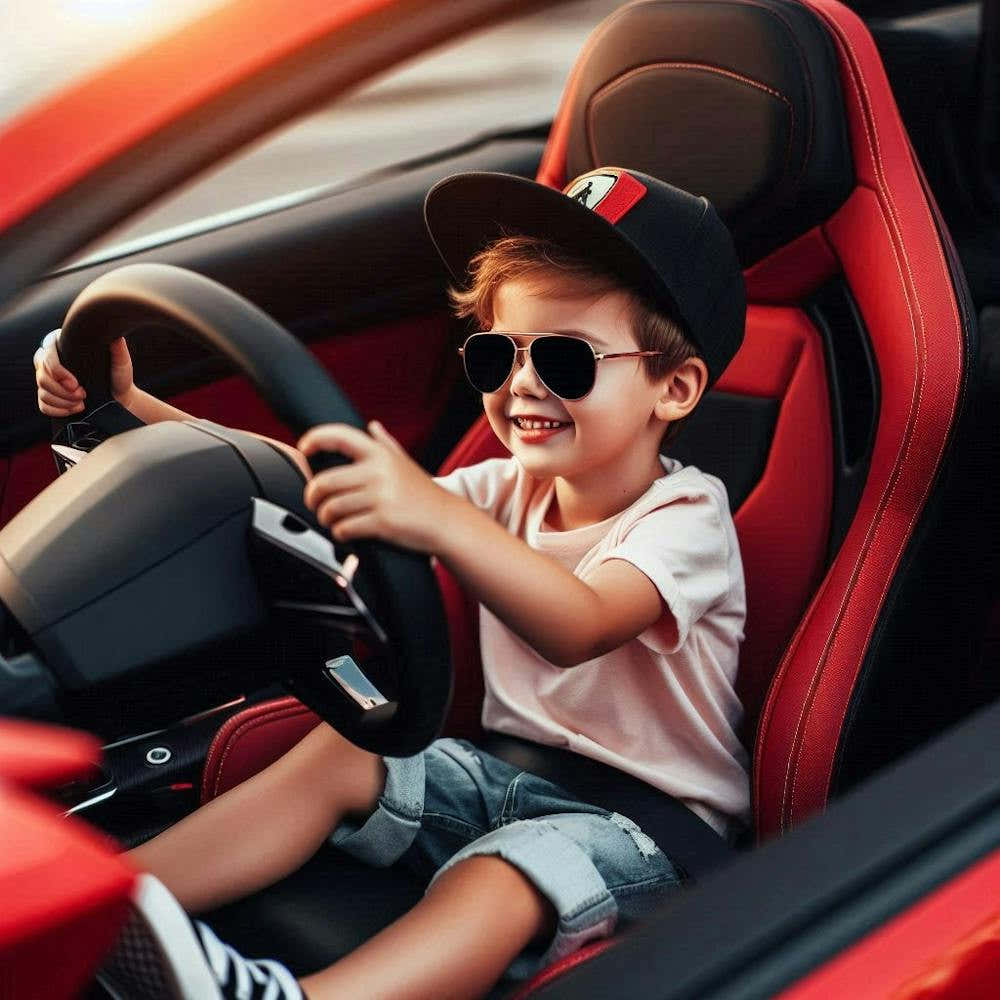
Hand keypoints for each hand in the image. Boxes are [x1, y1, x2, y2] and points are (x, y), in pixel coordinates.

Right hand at [33, 332, 133, 416]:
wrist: (121, 398)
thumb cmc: (120, 377)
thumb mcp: (121, 363)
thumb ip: (119, 350)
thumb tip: (116, 337)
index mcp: (64, 346)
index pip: (46, 355)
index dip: (57, 371)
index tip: (75, 384)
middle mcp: (53, 361)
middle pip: (42, 376)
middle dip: (62, 391)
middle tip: (83, 395)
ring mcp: (50, 380)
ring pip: (42, 392)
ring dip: (62, 401)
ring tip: (81, 403)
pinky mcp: (51, 396)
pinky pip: (42, 405)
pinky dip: (57, 410)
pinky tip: (73, 409)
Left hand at [298, 420, 452, 552]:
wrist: (448, 521)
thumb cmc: (425, 494)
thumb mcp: (405, 463)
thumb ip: (386, 444)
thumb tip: (373, 426)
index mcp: (380, 454)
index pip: (339, 436)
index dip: (315, 439)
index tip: (304, 448)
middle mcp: (379, 472)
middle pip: (325, 481)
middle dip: (312, 496)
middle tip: (313, 502)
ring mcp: (381, 497)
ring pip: (332, 508)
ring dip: (325, 518)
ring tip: (331, 519)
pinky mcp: (383, 522)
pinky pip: (345, 528)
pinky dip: (339, 533)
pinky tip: (345, 532)